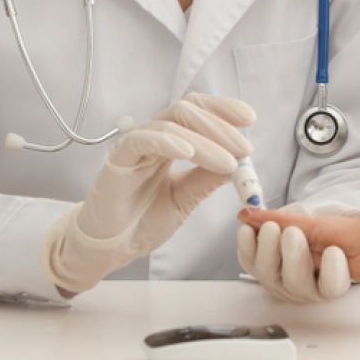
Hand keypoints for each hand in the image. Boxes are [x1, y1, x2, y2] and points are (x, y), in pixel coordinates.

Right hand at [43, 94, 254, 293]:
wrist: (110, 250)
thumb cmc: (141, 222)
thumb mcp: (185, 199)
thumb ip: (207, 179)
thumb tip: (239, 161)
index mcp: (168, 143)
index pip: (196, 111)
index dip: (223, 109)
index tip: (250, 119)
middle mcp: (152, 138)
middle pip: (188, 111)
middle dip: (221, 126)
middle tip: (244, 148)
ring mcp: (134, 147)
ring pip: (172, 124)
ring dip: (206, 140)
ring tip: (228, 163)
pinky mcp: (117, 160)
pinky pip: (142, 140)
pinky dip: (168, 141)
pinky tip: (189, 152)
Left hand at [239, 160, 359, 292]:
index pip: (313, 232)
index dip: (279, 222)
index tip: (250, 214)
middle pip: (307, 250)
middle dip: (276, 234)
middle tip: (250, 218)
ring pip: (320, 259)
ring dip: (294, 243)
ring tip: (273, 226)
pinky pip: (335, 265)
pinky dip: (316, 250)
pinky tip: (313, 239)